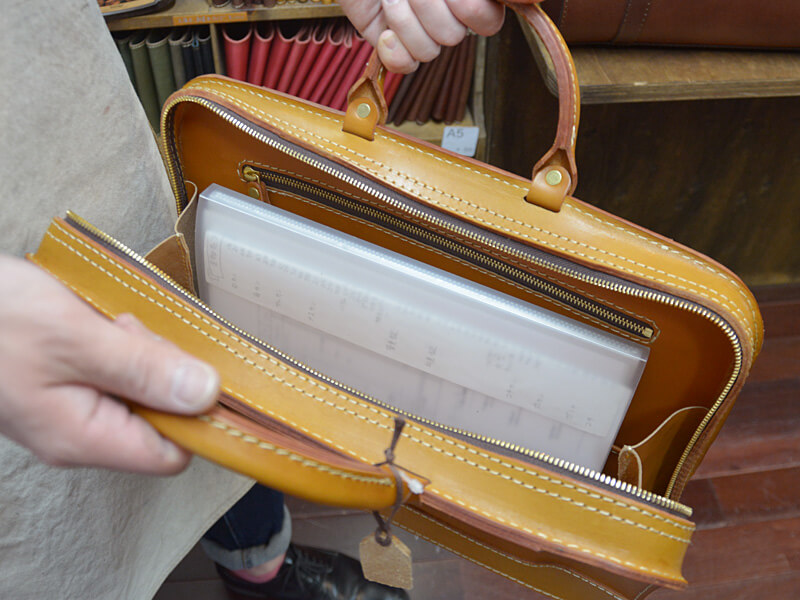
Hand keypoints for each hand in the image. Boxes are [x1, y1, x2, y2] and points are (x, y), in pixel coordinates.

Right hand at [0, 255, 219, 474]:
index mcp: (85, 436)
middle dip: (162, 370)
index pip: (172, 453)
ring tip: (105, 322)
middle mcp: (80, 432)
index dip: (198, 418)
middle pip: (160, 417)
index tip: (202, 373)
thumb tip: (208, 394)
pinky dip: (119, 343)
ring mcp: (71, 408)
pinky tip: (97, 320)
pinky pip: (115, 371)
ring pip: (139, 389)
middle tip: (130, 332)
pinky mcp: (64, 383)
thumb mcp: (76, 338)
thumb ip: (144, 369)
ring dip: (139, 351)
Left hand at [340, 0, 504, 72]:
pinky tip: (385, 29)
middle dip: (426, 4)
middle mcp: (449, 13)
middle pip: (453, 36)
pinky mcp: (396, 45)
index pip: (488, 21)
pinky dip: (393, 49)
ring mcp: (422, 30)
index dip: (470, 10)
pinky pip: (406, 67)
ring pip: (429, 51)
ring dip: (403, 18)